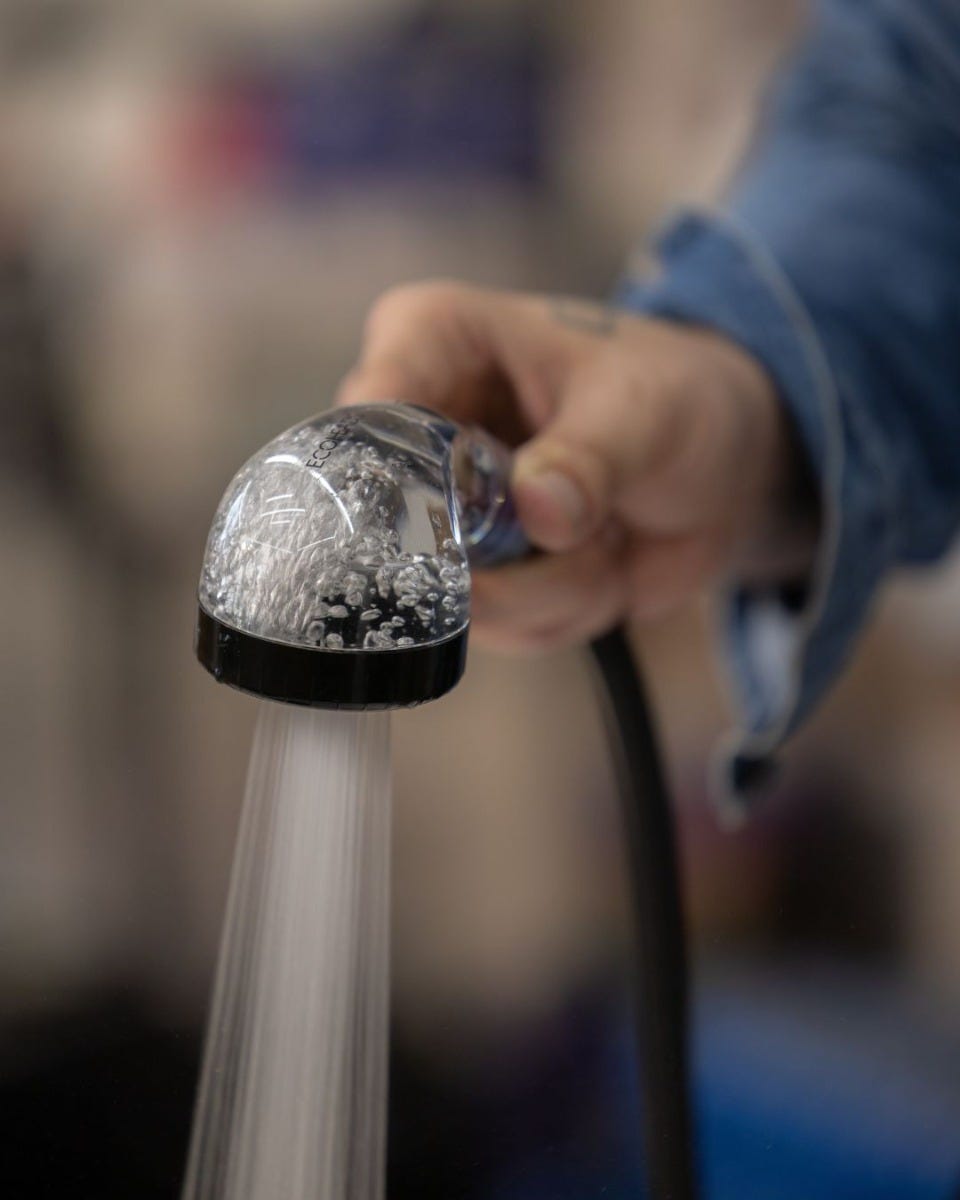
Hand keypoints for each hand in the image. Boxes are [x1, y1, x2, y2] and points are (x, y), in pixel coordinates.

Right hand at [337, 282, 816, 652]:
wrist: (725, 468)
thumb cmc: (674, 397)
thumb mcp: (642, 410)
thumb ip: (588, 458)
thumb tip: (539, 512)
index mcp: (430, 345)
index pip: (367, 411)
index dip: (401, 476)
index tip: (474, 515)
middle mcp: (419, 435)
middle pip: (400, 528)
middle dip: (507, 552)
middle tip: (582, 524)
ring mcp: (444, 518)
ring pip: (466, 595)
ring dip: (561, 583)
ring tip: (608, 530)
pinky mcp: (479, 582)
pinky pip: (509, 628)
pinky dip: (574, 608)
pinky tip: (604, 560)